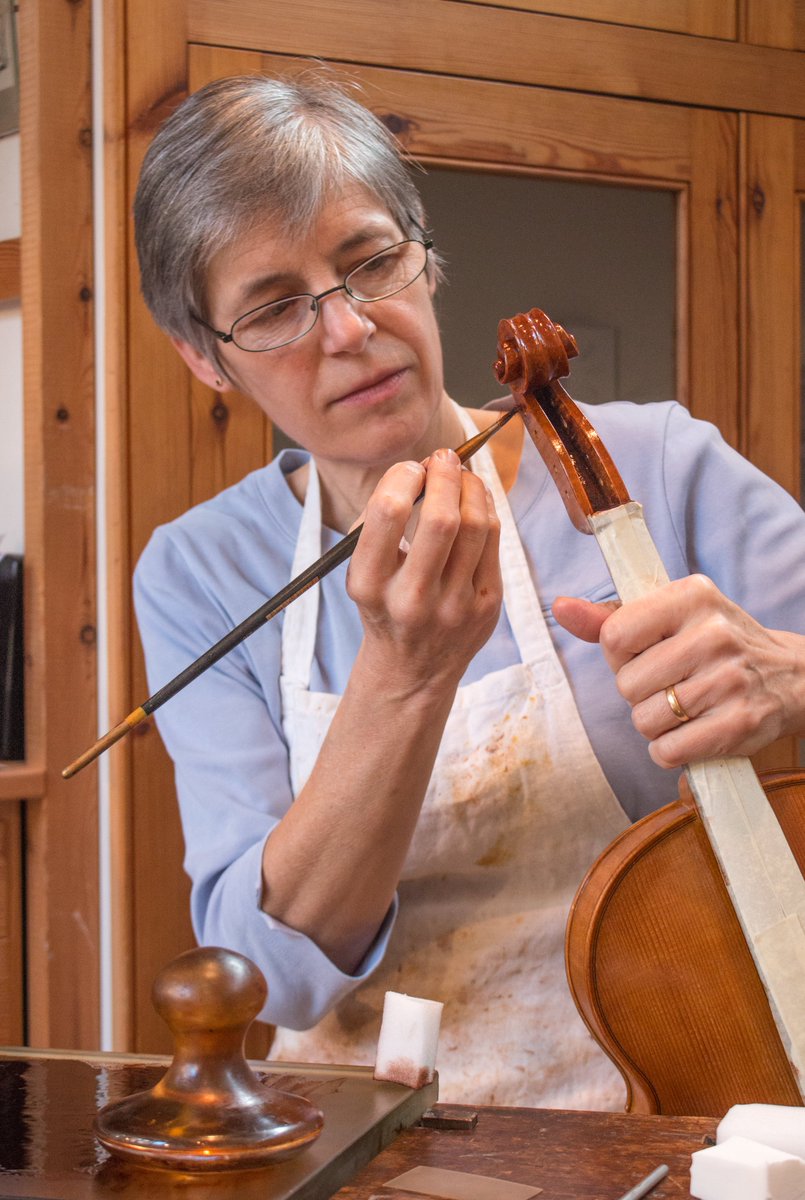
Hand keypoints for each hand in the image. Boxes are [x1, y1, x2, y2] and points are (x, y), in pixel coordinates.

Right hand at [346, 448, 501, 695]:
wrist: (412, 668)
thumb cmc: (384, 604)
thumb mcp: (363, 570)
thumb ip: (382, 521)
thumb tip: (423, 469)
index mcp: (369, 585)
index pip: (389, 512)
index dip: (403, 476)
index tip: (410, 469)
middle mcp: (412, 599)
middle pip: (441, 518)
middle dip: (444, 474)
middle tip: (442, 458)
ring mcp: (455, 606)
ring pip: (476, 525)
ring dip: (470, 486)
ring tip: (460, 474)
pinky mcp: (486, 606)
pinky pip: (494, 541)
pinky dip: (486, 509)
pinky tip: (475, 500)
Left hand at [554, 575, 804, 767]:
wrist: (790, 677)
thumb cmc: (713, 644)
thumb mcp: (670, 618)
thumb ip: (611, 617)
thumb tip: (561, 608)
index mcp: (692, 596)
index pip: (615, 635)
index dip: (620, 656)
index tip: (644, 655)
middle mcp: (714, 633)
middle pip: (627, 684)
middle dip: (638, 693)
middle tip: (670, 684)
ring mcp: (730, 679)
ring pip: (645, 720)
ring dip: (655, 724)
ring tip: (683, 707)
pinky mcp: (740, 723)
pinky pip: (669, 751)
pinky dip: (669, 751)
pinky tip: (689, 733)